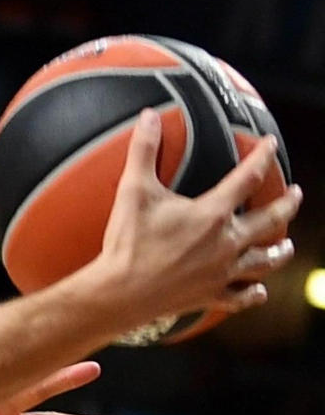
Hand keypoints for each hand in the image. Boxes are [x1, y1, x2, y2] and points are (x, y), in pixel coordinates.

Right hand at [93, 108, 300, 325]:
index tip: (271, 144)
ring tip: (286, 245)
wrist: (119, 293)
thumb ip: (143, 151)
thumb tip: (148, 116)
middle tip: (296, 194)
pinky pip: (241, 297)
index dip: (262, 157)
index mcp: (211, 214)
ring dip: (278, 252)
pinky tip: (259, 291)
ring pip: (263, 262)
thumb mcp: (133, 191)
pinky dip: (253, 294)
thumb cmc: (127, 242)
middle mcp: (226, 243)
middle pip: (269, 220)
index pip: (247, 178)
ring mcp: (221, 272)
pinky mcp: (210, 295)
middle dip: (286, 205)